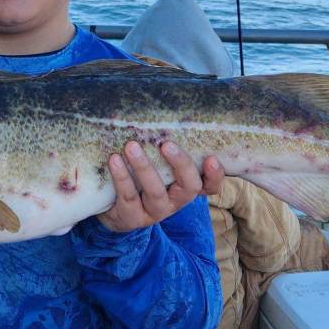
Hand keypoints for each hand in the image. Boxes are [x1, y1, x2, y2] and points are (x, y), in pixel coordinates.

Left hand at [98, 142, 223, 232]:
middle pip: (188, 187)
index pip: (209, 186)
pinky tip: (114, 160)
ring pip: (155, 192)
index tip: (212, 158)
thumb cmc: (140, 181)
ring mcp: (154, 211)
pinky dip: (122, 177)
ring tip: (131, 146)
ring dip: (144, 167)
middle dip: (180, 164)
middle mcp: (174, 202)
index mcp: (184, 188)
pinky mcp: (131, 217)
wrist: (115, 211)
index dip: (215, 176)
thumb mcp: (157, 167)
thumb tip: (155, 111)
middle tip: (166, 144)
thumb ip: (162, 148)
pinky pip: (128, 197)